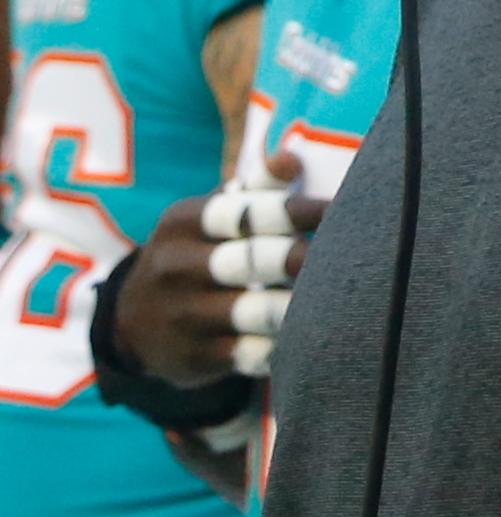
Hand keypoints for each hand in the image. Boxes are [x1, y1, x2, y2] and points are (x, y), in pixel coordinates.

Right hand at [108, 142, 318, 388]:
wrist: (133, 320)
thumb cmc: (196, 252)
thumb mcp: (209, 217)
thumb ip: (254, 189)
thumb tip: (292, 158)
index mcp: (184, 222)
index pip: (246, 213)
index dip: (298, 212)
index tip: (342, 211)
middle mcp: (175, 267)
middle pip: (252, 260)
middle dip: (303, 259)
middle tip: (351, 256)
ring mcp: (181, 316)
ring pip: (255, 310)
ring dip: (301, 306)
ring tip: (342, 298)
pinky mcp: (192, 358)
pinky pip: (252, 352)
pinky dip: (285, 346)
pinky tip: (314, 337)